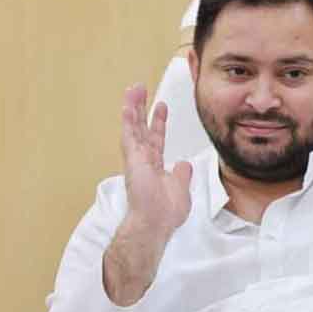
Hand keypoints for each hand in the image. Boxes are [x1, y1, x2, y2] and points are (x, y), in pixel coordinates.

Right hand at [103, 84, 191, 305]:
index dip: (158, 123)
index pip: (156, 139)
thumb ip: (182, 175)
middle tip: (140, 90)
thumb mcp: (181, 189)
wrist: (155, 223)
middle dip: (141, 108)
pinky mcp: (133, 160)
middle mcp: (144, 160)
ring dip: (133, 107)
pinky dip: (129, 119)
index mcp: (155, 167)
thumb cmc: (165, 213)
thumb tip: (184, 164)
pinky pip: (130, 135)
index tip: (161, 106)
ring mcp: (137, 159)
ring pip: (133, 127)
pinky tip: (128, 104)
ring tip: (133, 88)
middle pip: (142, 128)